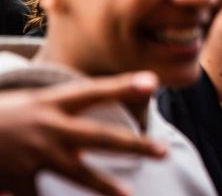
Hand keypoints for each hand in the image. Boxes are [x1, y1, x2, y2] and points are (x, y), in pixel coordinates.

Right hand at [0, 71, 166, 195]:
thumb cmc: (5, 117)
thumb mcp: (32, 103)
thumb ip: (64, 112)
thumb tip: (99, 122)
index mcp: (51, 102)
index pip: (94, 90)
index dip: (123, 85)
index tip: (153, 81)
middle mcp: (47, 126)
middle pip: (99, 136)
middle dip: (133, 145)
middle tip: (163, 151)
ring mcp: (33, 154)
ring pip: (77, 172)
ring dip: (105, 185)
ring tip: (128, 194)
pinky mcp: (16, 179)